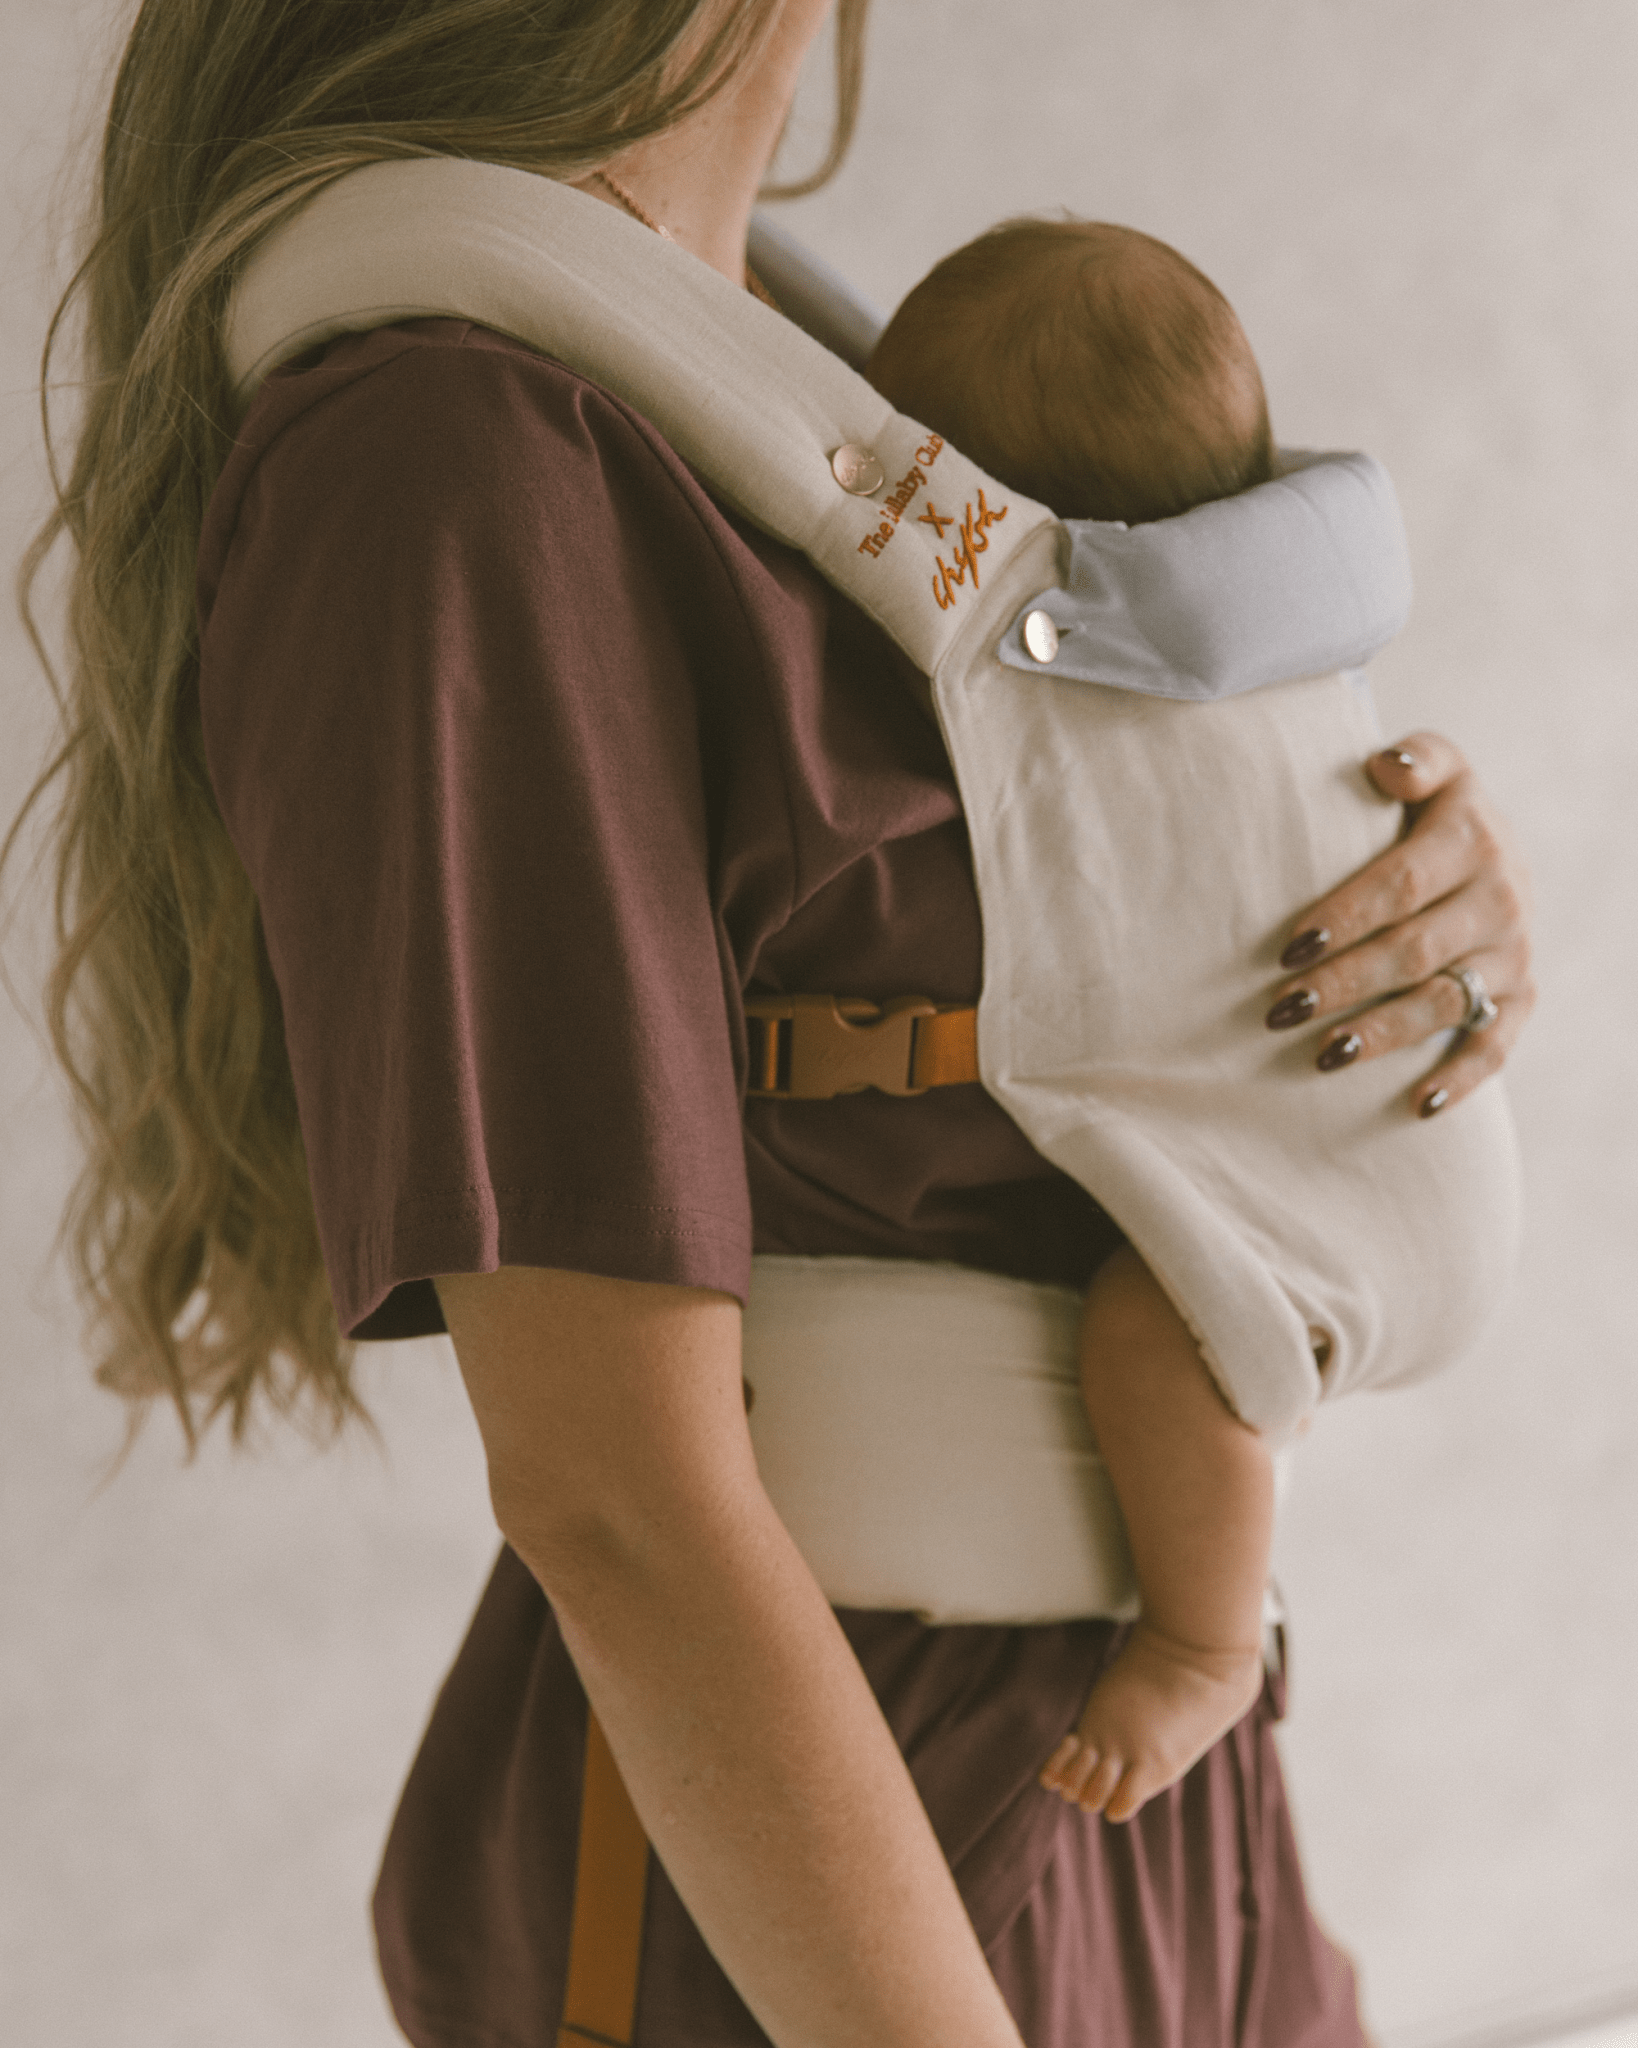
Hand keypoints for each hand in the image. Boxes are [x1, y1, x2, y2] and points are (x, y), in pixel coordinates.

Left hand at [1264, 732, 1534, 1116]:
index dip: (1344, 918)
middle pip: (1412, 952)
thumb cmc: (1436, 813)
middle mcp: (1502, 901)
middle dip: (1343, 984)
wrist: (1501, 853)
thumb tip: (1387, 765)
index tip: (1289, 948)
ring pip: (1443, 1004)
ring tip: (1322, 1055)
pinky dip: (1460, 1079)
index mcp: (1473, 842)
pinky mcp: (1521, 999)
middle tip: (1280, 1009)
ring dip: (1382, 1034)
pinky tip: (1417, 1105)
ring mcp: (1513, 956)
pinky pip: (1494, 1047)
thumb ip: (1417, 759)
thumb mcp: (1438, 770)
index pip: (1401, 886)